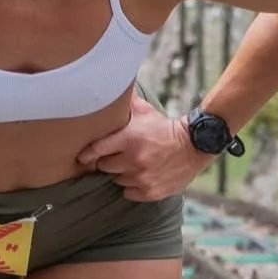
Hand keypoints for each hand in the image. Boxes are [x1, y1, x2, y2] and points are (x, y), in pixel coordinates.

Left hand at [76, 88, 208, 200]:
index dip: (87, 154)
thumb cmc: (164, 128)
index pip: (96, 150)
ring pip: (117, 180)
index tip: (83, 156)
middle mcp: (134, 160)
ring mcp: (142, 177)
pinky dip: (132, 187)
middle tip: (117, 156)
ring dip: (121, 174)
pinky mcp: (150, 191)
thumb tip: (109, 85)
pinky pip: (129, 193)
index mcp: (130, 139)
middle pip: (104, 167)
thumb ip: (125, 102)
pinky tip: (140, 177)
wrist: (194, 146)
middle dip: (108, 161)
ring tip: (132, 165)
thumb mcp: (145, 111)